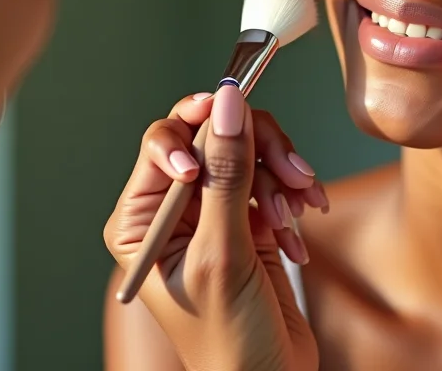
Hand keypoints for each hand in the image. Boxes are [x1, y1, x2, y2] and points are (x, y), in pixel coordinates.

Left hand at [104, 86, 325, 370]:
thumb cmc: (226, 338)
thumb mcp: (222, 252)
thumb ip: (226, 174)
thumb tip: (228, 103)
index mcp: (141, 220)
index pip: (164, 140)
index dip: (200, 125)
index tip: (233, 123)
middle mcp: (172, 212)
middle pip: (214, 138)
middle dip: (257, 152)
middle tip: (293, 172)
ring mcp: (213, 214)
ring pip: (249, 155)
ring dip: (282, 178)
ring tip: (300, 212)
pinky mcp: (249, 222)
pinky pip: (272, 182)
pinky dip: (291, 200)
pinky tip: (298, 234)